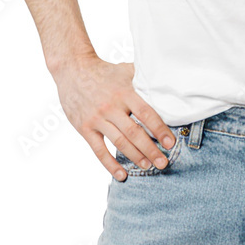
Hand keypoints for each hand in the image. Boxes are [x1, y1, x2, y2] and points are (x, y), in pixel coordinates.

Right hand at [51, 55, 176, 179]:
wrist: (74, 69)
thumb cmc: (104, 71)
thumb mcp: (125, 70)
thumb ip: (144, 78)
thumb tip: (166, 84)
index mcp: (125, 92)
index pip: (146, 114)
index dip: (159, 130)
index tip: (170, 143)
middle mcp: (112, 106)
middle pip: (134, 132)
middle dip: (151, 150)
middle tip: (163, 163)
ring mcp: (97, 118)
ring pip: (119, 142)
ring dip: (135, 157)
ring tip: (148, 167)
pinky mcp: (85, 128)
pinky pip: (99, 150)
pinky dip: (110, 164)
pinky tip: (121, 175)